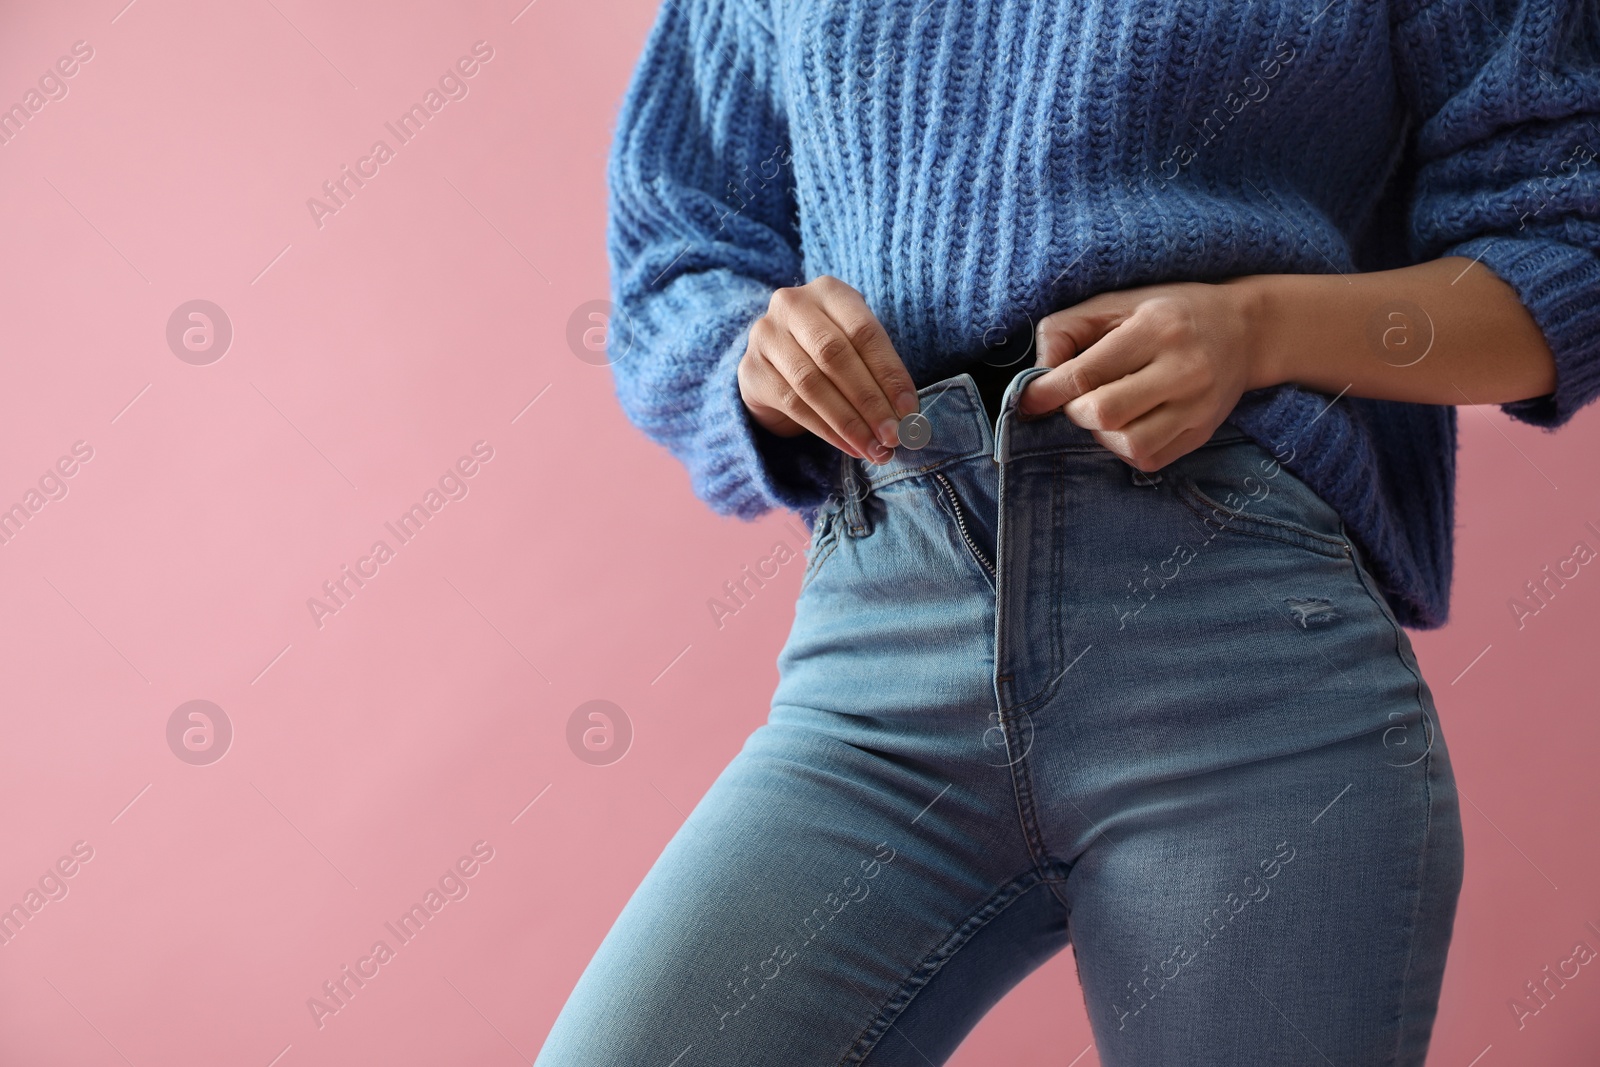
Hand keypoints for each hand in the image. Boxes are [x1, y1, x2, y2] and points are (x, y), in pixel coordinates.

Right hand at [738, 275, 919, 463]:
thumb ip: (877, 370)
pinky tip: (849, 446)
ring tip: (874, 448)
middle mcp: (791, 305)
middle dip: (869, 401)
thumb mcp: (854, 345)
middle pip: (835, 356)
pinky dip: (826, 430)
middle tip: (893, 435)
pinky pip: (793, 404)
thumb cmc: (826, 352)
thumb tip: (907, 416)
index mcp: (828, 291)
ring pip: (812, 384)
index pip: (864, 333)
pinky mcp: (751, 369)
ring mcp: (765, 336)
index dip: (889, 374)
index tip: (910, 411)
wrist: (774, 362)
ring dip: (849, 422)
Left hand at [1017, 279, 1268, 470]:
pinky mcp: (1202, 433)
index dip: (1046, 392)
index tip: (1030, 398)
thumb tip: (1036, 379)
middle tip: (1079, 397)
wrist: (1244, 330)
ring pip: (1127, 443)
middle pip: (1104, 414)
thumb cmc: (1167, 313)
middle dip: (1075, 411)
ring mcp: (1198, 406)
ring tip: (1106, 409)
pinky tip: (1129, 422)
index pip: (1085, 374)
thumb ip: (1064, 331)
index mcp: (1157, 328)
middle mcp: (1183, 369)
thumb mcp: (1114, 303)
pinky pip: (1148, 459)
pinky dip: (1125, 446)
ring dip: (1101, 433)